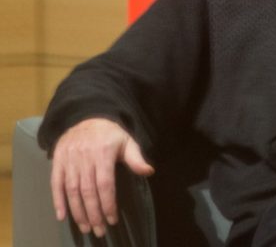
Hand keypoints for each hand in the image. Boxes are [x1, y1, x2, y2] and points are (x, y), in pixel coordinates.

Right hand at [51, 118, 153, 237]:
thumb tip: (149, 171)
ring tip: (85, 227)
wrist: (86, 116)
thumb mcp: (127, 141)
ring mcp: (69, 158)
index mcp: (104, 152)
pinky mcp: (58, 160)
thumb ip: (136, 158)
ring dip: (77, 211)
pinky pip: (55, 183)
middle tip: (98, 230)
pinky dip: (57, 200)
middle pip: (88, 190)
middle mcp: (85, 156)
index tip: (112, 220)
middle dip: (94, 213)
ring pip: (72, 190)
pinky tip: (62, 216)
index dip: (108, 203)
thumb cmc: (110, 133)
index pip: (105, 184)